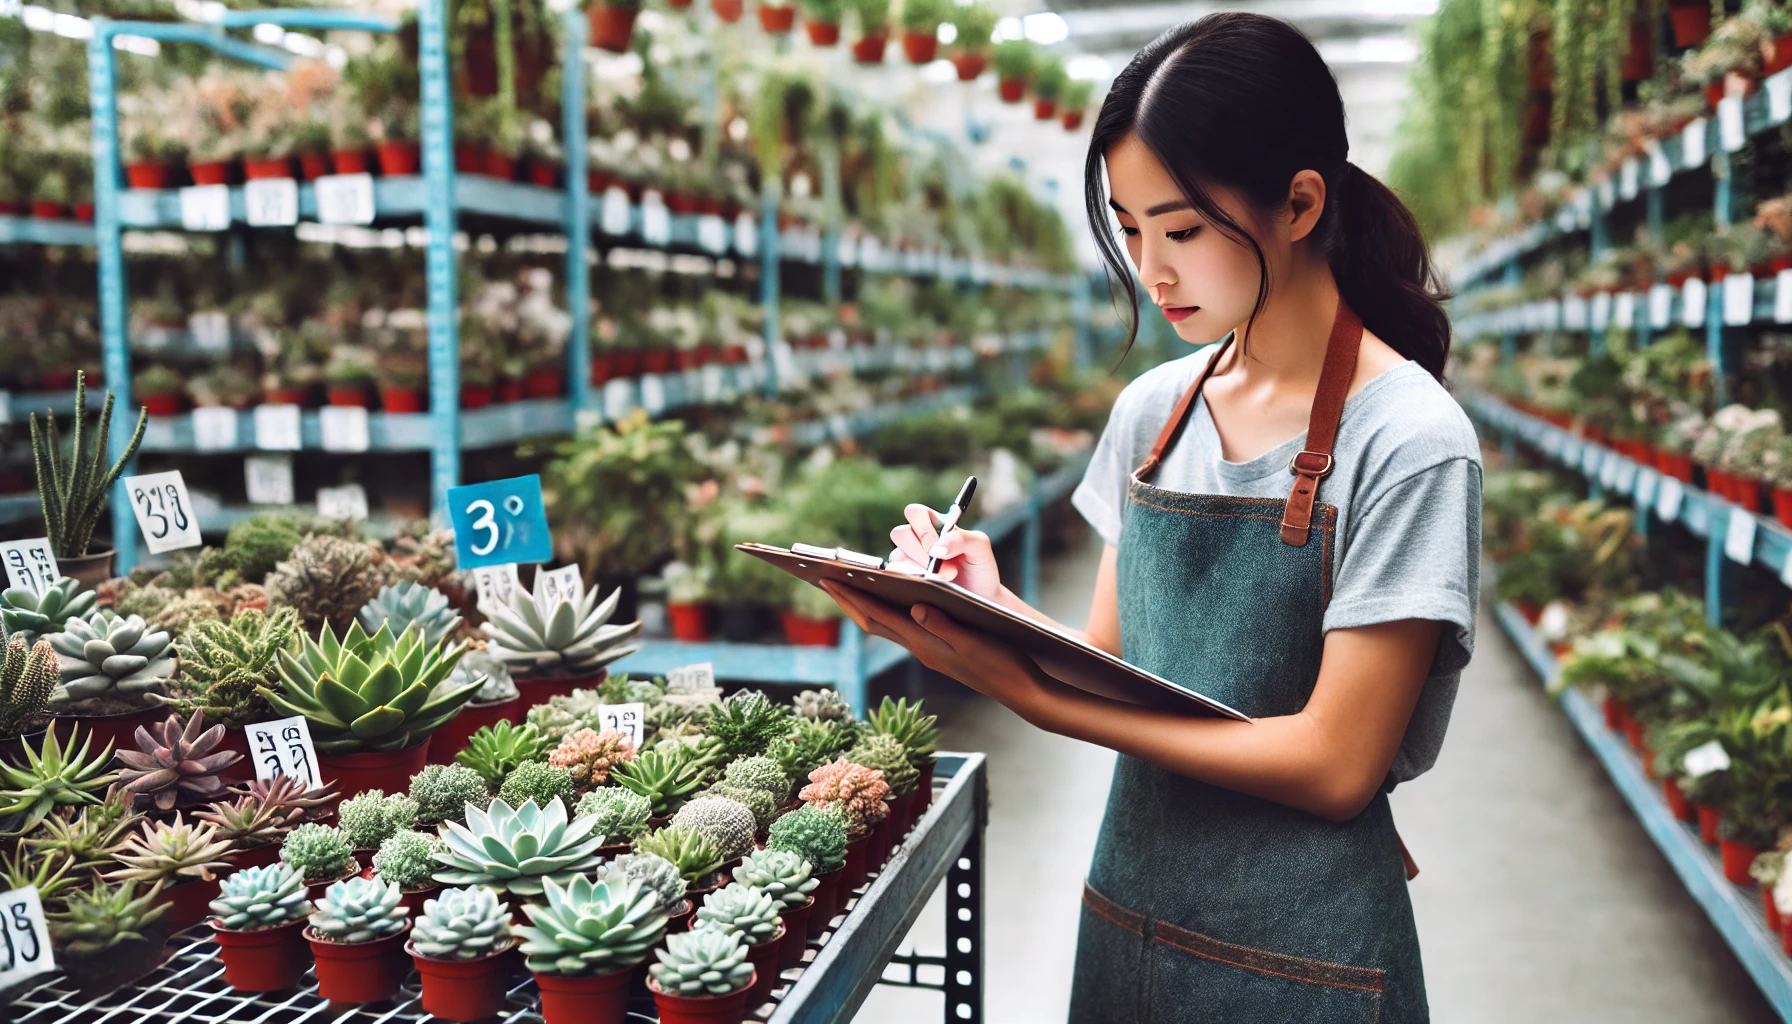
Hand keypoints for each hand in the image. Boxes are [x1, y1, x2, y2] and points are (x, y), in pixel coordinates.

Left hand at [820, 579, 1057, 721]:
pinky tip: (887, 602)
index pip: (878, 616)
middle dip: (848, 599)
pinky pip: (902, 629)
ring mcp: (929, 651)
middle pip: (873, 621)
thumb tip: (915, 607)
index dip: (852, 597)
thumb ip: (944, 625)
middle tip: (823, 579)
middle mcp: (921, 648)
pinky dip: (886, 612)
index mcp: (925, 643)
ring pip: (886, 625)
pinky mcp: (939, 651)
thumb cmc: (1003, 664)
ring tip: (846, 587)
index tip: (828, 579)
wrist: (1021, 691)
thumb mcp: (974, 641)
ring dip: (863, 606)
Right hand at [888, 503, 1001, 599]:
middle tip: (945, 565)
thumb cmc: (979, 567)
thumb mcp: (979, 547)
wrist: (980, 596)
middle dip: (922, 551)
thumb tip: (935, 549)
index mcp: (934, 524)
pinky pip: (896, 576)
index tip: (937, 546)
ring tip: (944, 578)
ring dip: (920, 568)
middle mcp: (918, 540)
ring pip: (897, 556)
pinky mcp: (905, 580)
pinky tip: (930, 586)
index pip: (914, 513)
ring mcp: (909, 560)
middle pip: (900, 533)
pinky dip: (913, 580)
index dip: (923, 528)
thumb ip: (960, 538)